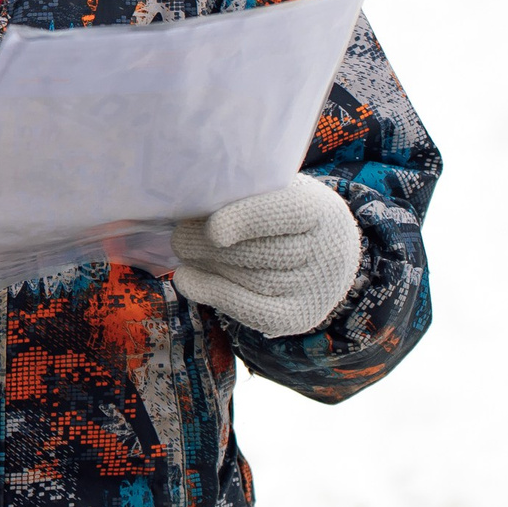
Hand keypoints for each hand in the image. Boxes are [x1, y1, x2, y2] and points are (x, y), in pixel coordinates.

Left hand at [172, 173, 360, 337]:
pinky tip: (186, 280)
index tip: (212, 228)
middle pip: (262, 253)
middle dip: (212, 246)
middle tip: (179, 236)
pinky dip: (213, 293)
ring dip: (208, 266)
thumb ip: (244, 192)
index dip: (248, 221)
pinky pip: (252, 310)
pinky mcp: (299, 317)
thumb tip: (190, 200)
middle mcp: (328, 254)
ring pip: (253, 281)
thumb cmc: (285, 211)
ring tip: (182, 250)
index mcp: (323, 211)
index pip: (287, 214)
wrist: (327, 251)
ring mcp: (316, 290)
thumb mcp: (276, 189)